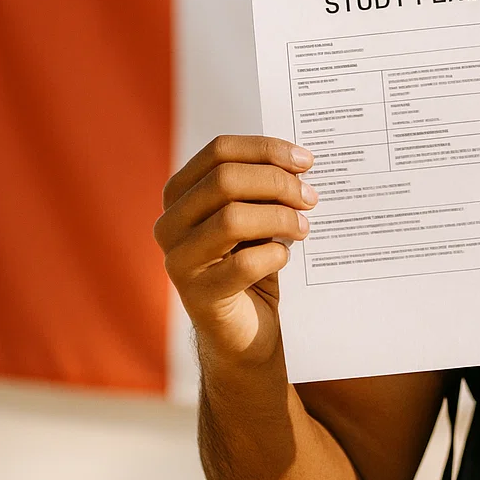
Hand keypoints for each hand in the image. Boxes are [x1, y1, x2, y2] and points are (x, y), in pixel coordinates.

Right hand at [154, 135, 317, 368]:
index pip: (219, 151)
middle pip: (225, 180)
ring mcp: (178, 260)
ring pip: (232, 218)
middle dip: (278, 183)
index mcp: (180, 194)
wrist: (245, 329)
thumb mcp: (255, 215)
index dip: (266, 150)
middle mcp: (169, 223)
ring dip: (280, 218)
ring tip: (303, 228)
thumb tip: (301, 162)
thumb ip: (263, 187)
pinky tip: (284, 258)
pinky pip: (244, 264)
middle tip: (310, 198)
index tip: (306, 161)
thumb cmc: (252, 260)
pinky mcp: (197, 295)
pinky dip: (274, 256)